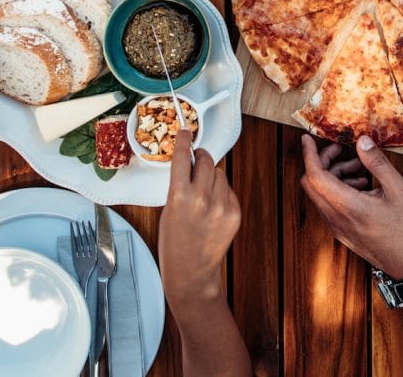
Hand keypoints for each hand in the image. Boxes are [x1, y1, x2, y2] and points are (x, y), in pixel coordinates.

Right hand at [159, 130, 240, 308]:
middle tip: (196, 162)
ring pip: (220, 173)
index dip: (184, 140)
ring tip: (202, 195)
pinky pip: (229, 189)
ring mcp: (222, 205)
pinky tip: (212, 209)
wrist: (192, 273)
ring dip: (211, 176)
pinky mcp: (235, 212)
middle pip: (207, 160)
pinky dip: (221, 192)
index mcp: (179, 196)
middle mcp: (203, 198)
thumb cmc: (174, 243)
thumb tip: (190, 163)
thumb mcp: (168, 210)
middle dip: (201, 158)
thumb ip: (180, 185)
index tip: (186, 130)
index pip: (183, 156)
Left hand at [300, 134, 402, 314]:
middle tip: (341, 151)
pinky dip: (337, 190)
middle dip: (323, 162)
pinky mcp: (341, 232)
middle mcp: (336, 218)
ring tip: (359, 170)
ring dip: (333, 176)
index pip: (315, 176)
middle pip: (312, 183)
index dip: (309, 155)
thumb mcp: (398, 190)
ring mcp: (336, 227)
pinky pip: (328, 205)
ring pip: (320, 194)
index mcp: (348, 206)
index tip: (307, 139)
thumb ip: (377, 163)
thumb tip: (362, 140)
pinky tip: (361, 187)